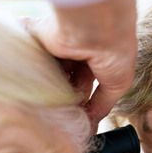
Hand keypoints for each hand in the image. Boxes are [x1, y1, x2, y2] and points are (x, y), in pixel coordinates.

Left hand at [24, 0, 136, 128]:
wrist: (98, 27)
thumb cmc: (115, 53)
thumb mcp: (118, 85)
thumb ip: (102, 105)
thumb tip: (92, 125)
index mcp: (97, 58)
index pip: (85, 84)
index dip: (83, 101)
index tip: (81, 117)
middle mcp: (78, 51)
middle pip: (66, 81)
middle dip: (68, 96)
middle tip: (70, 108)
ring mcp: (58, 43)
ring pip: (50, 73)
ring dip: (55, 86)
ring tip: (62, 91)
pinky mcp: (39, 36)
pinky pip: (33, 57)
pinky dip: (38, 71)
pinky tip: (46, 79)